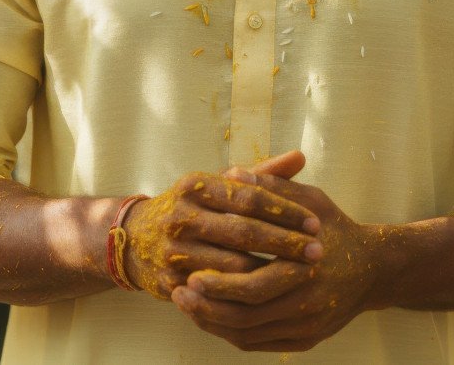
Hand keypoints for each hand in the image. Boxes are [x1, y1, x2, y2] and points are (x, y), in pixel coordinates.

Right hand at [122, 152, 322, 301]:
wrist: (135, 238)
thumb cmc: (192, 206)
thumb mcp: (219, 183)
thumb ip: (261, 173)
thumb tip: (300, 157)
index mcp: (196, 185)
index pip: (249, 196)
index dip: (284, 210)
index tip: (315, 222)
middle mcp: (182, 215)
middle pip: (243, 231)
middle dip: (285, 242)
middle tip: (318, 250)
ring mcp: (174, 251)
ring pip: (232, 266)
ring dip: (271, 272)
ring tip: (302, 274)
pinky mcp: (171, 282)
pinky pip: (216, 292)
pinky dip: (245, 295)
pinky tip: (272, 296)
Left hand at [170, 161, 379, 352]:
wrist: (374, 269)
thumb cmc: (337, 228)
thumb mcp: (311, 201)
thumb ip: (272, 190)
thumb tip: (232, 173)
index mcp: (308, 269)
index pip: (255, 286)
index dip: (220, 284)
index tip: (190, 274)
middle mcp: (308, 306)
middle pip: (247, 317)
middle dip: (208, 307)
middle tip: (179, 293)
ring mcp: (306, 328)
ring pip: (249, 335)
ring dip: (214, 323)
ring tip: (186, 306)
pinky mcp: (304, 341)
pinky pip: (258, 344)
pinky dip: (230, 332)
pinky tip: (210, 316)